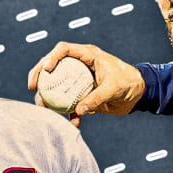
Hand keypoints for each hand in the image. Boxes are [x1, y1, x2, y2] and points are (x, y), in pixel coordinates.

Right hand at [27, 42, 144, 124]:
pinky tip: (74, 123)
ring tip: (42, 107)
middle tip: (32, 88)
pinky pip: (71, 102)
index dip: (51, 57)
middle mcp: (80, 65)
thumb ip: (96, 97)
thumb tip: (79, 111)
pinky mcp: (83, 94)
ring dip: (49, 96)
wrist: (139, 94)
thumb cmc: (130, 83)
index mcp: (88, 55)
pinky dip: (71, 113)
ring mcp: (80, 79)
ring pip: (58, 85)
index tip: (46, 70)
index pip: (64, 50)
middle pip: (54, 66)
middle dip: (39, 75)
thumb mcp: (114, 88)